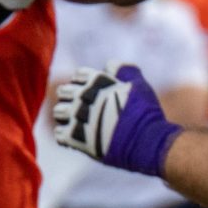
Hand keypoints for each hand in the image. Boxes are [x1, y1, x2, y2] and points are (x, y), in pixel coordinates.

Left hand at [52, 62, 182, 176]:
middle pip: (63, 92)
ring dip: (66, 117)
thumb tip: (109, 65)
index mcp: (98, 81)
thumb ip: (124, 70)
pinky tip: (77, 138)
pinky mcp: (77, 138)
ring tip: (77, 123)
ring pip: (58, 112)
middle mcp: (85, 96)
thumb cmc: (146, 113)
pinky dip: (66, 136)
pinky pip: (59, 135)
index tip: (90, 93)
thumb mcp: (139, 85)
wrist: (148, 142)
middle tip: (81, 109)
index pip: (79, 75)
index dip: (83, 83)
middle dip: (70, 98)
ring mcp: (79, 117)